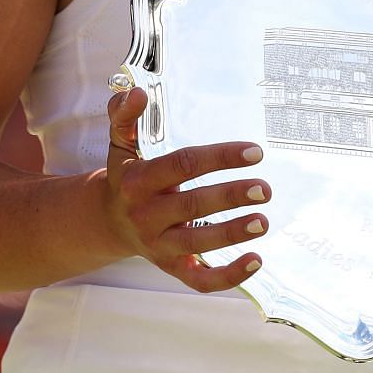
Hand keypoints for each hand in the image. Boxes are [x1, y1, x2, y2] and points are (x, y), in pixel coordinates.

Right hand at [103, 83, 271, 292]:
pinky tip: (256, 259)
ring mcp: (158, 245)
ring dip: (232, 234)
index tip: (254, 152)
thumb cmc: (126, 176)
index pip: (182, 166)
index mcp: (138, 181)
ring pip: (197, 244)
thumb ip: (125, 116)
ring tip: (263, 221)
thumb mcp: (121, 145)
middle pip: (192, 207)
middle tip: (264, 189)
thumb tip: (136, 91)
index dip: (219, 158)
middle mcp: (146, 215)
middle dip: (230, 197)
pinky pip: (199, 280)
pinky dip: (228, 276)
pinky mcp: (171, 267)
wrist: (107, 221)